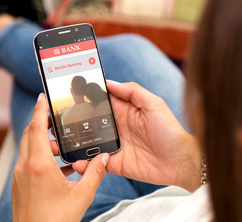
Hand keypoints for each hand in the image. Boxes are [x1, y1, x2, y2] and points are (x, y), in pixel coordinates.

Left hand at [12, 93, 108, 221]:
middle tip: (56, 115)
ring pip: (30, 148)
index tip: (43, 96)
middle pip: (30, 134)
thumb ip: (95, 173)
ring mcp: (20, 176)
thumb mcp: (82, 195)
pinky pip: (30, 161)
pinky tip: (62, 166)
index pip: (36, 129)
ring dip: (43, 140)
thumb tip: (105, 157)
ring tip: (63, 143)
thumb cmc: (55, 220)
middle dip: (42, 121)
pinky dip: (43, 156)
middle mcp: (25, 167)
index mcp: (39, 166)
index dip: (39, 110)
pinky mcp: (20, 184)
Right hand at [71, 81, 201, 191]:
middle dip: (74, 119)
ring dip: (75, 141)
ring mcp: (115, 145)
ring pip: (89, 142)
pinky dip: (85, 163)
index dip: (87, 95)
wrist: (180, 161)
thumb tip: (110, 82)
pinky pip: (96, 163)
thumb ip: (134, 92)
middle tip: (56, 118)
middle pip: (90, 120)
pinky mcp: (115, 163)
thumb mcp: (155, 105)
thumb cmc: (170, 131)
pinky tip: (76, 161)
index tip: (69, 90)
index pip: (102, 99)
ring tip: (59, 141)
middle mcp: (118, 126)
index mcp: (126, 110)